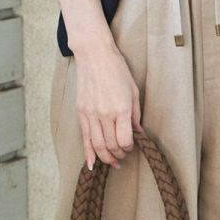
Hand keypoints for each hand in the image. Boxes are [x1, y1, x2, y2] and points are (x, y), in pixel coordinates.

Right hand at [74, 43, 144, 169]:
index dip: (130, 147)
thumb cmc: (117, 70)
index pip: (125, 140)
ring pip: (97, 146)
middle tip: (123, 156)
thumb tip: (138, 133)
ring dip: (105, 158)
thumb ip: (135, 115)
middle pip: (111, 146)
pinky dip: (88, 153)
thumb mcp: (134, 91)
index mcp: (121, 109)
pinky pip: (84, 138)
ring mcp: (91, 114)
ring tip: (112, 162)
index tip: (132, 146)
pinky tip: (92, 164)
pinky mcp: (81, 112)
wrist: (94, 55)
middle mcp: (105, 114)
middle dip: (119, 155)